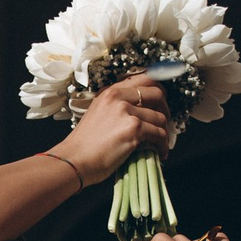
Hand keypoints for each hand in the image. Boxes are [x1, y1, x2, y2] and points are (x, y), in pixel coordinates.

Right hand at [57, 73, 174, 188]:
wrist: (74, 160)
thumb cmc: (84, 145)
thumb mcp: (97, 115)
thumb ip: (116, 108)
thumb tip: (140, 112)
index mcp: (110, 93)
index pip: (143, 80)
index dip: (158, 89)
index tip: (162, 102)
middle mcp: (118, 98)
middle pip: (157, 93)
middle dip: (166, 109)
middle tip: (164, 123)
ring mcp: (127, 112)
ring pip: (160, 117)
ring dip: (164, 132)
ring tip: (160, 144)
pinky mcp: (134, 129)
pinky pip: (159, 134)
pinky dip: (163, 145)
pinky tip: (160, 152)